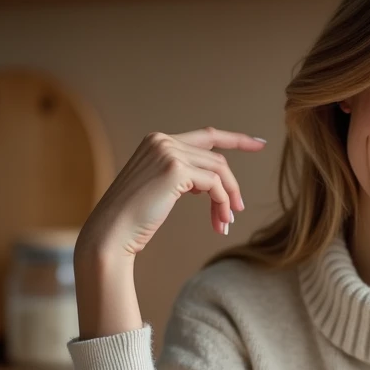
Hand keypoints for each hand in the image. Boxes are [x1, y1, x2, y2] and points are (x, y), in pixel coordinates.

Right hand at [76, 127, 264, 265]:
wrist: (110, 234)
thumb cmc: (132, 219)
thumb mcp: (160, 189)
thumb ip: (182, 177)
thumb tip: (210, 181)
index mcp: (156, 141)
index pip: (206, 136)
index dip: (235, 139)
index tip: (259, 143)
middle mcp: (162, 140)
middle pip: (216, 158)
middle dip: (231, 186)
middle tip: (238, 210)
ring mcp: (168, 152)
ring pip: (219, 171)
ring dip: (227, 199)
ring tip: (226, 223)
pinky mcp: (176, 169)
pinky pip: (215, 184)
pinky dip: (222, 203)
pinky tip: (219, 222)